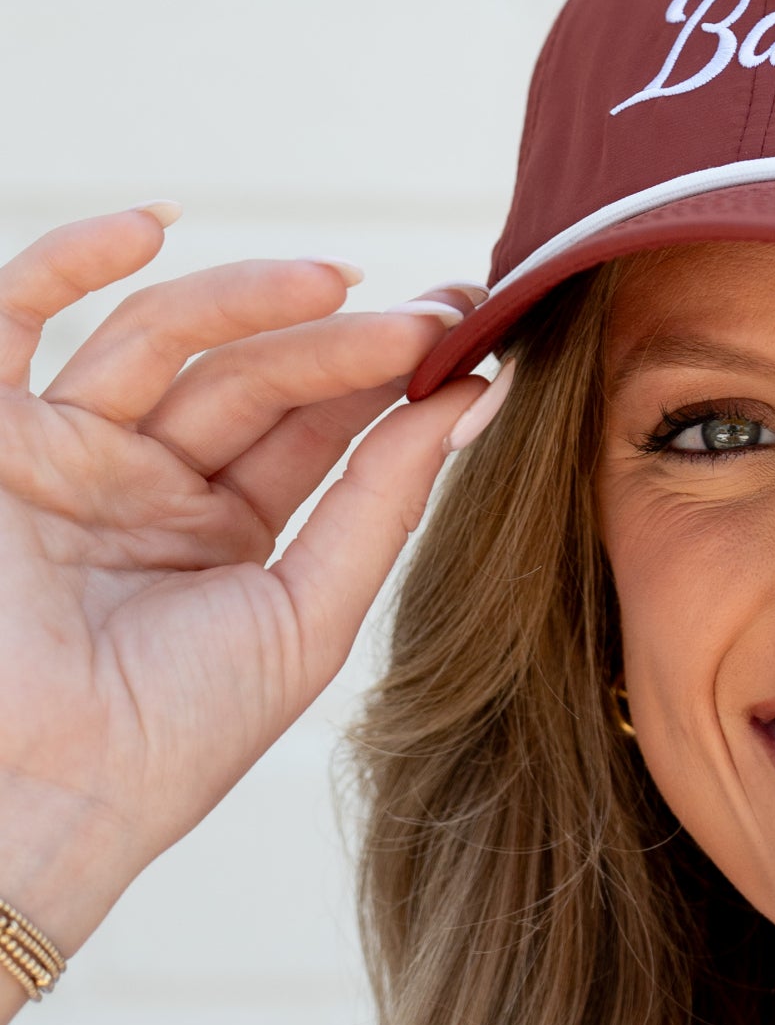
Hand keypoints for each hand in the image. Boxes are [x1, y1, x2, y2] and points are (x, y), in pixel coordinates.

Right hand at [0, 205, 488, 1016]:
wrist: (44, 799)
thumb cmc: (173, 738)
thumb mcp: (308, 614)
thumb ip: (384, 502)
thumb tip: (479, 395)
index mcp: (225, 528)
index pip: (315, 423)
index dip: (389, 370)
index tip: (473, 322)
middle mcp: (149, 481)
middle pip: (254, 374)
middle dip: (346, 338)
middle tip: (438, 307)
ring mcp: (71, 451)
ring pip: (165, 337)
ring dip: (253, 299)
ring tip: (348, 288)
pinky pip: (18, 319)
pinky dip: (72, 260)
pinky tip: (156, 226)